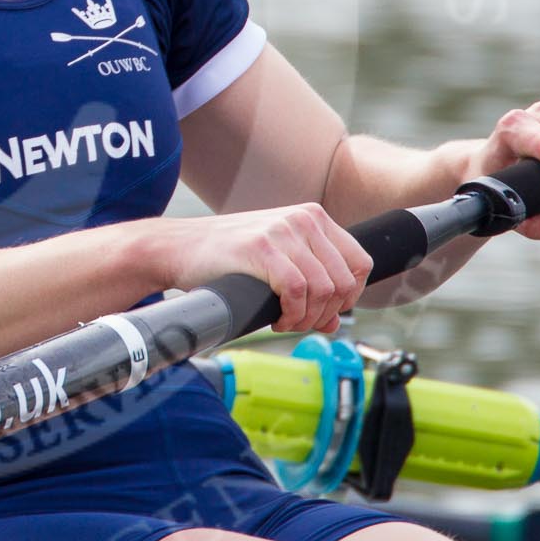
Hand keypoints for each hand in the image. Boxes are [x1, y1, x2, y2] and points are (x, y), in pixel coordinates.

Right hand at [162, 204, 372, 333]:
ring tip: (285, 322)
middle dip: (327, 314)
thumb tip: (334, 323)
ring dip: (307, 318)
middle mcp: (303, 219)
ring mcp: (283, 231)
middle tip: (300, 322)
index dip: (350, 297)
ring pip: (324, 289)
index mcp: (313, 217)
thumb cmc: (225, 257)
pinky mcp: (262, 248)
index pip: (361, 262)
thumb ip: (310, 286)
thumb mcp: (277, 264)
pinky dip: (292, 315)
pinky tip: (276, 319)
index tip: (325, 312)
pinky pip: (297, 290)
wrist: (178, 247)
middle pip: (345, 281)